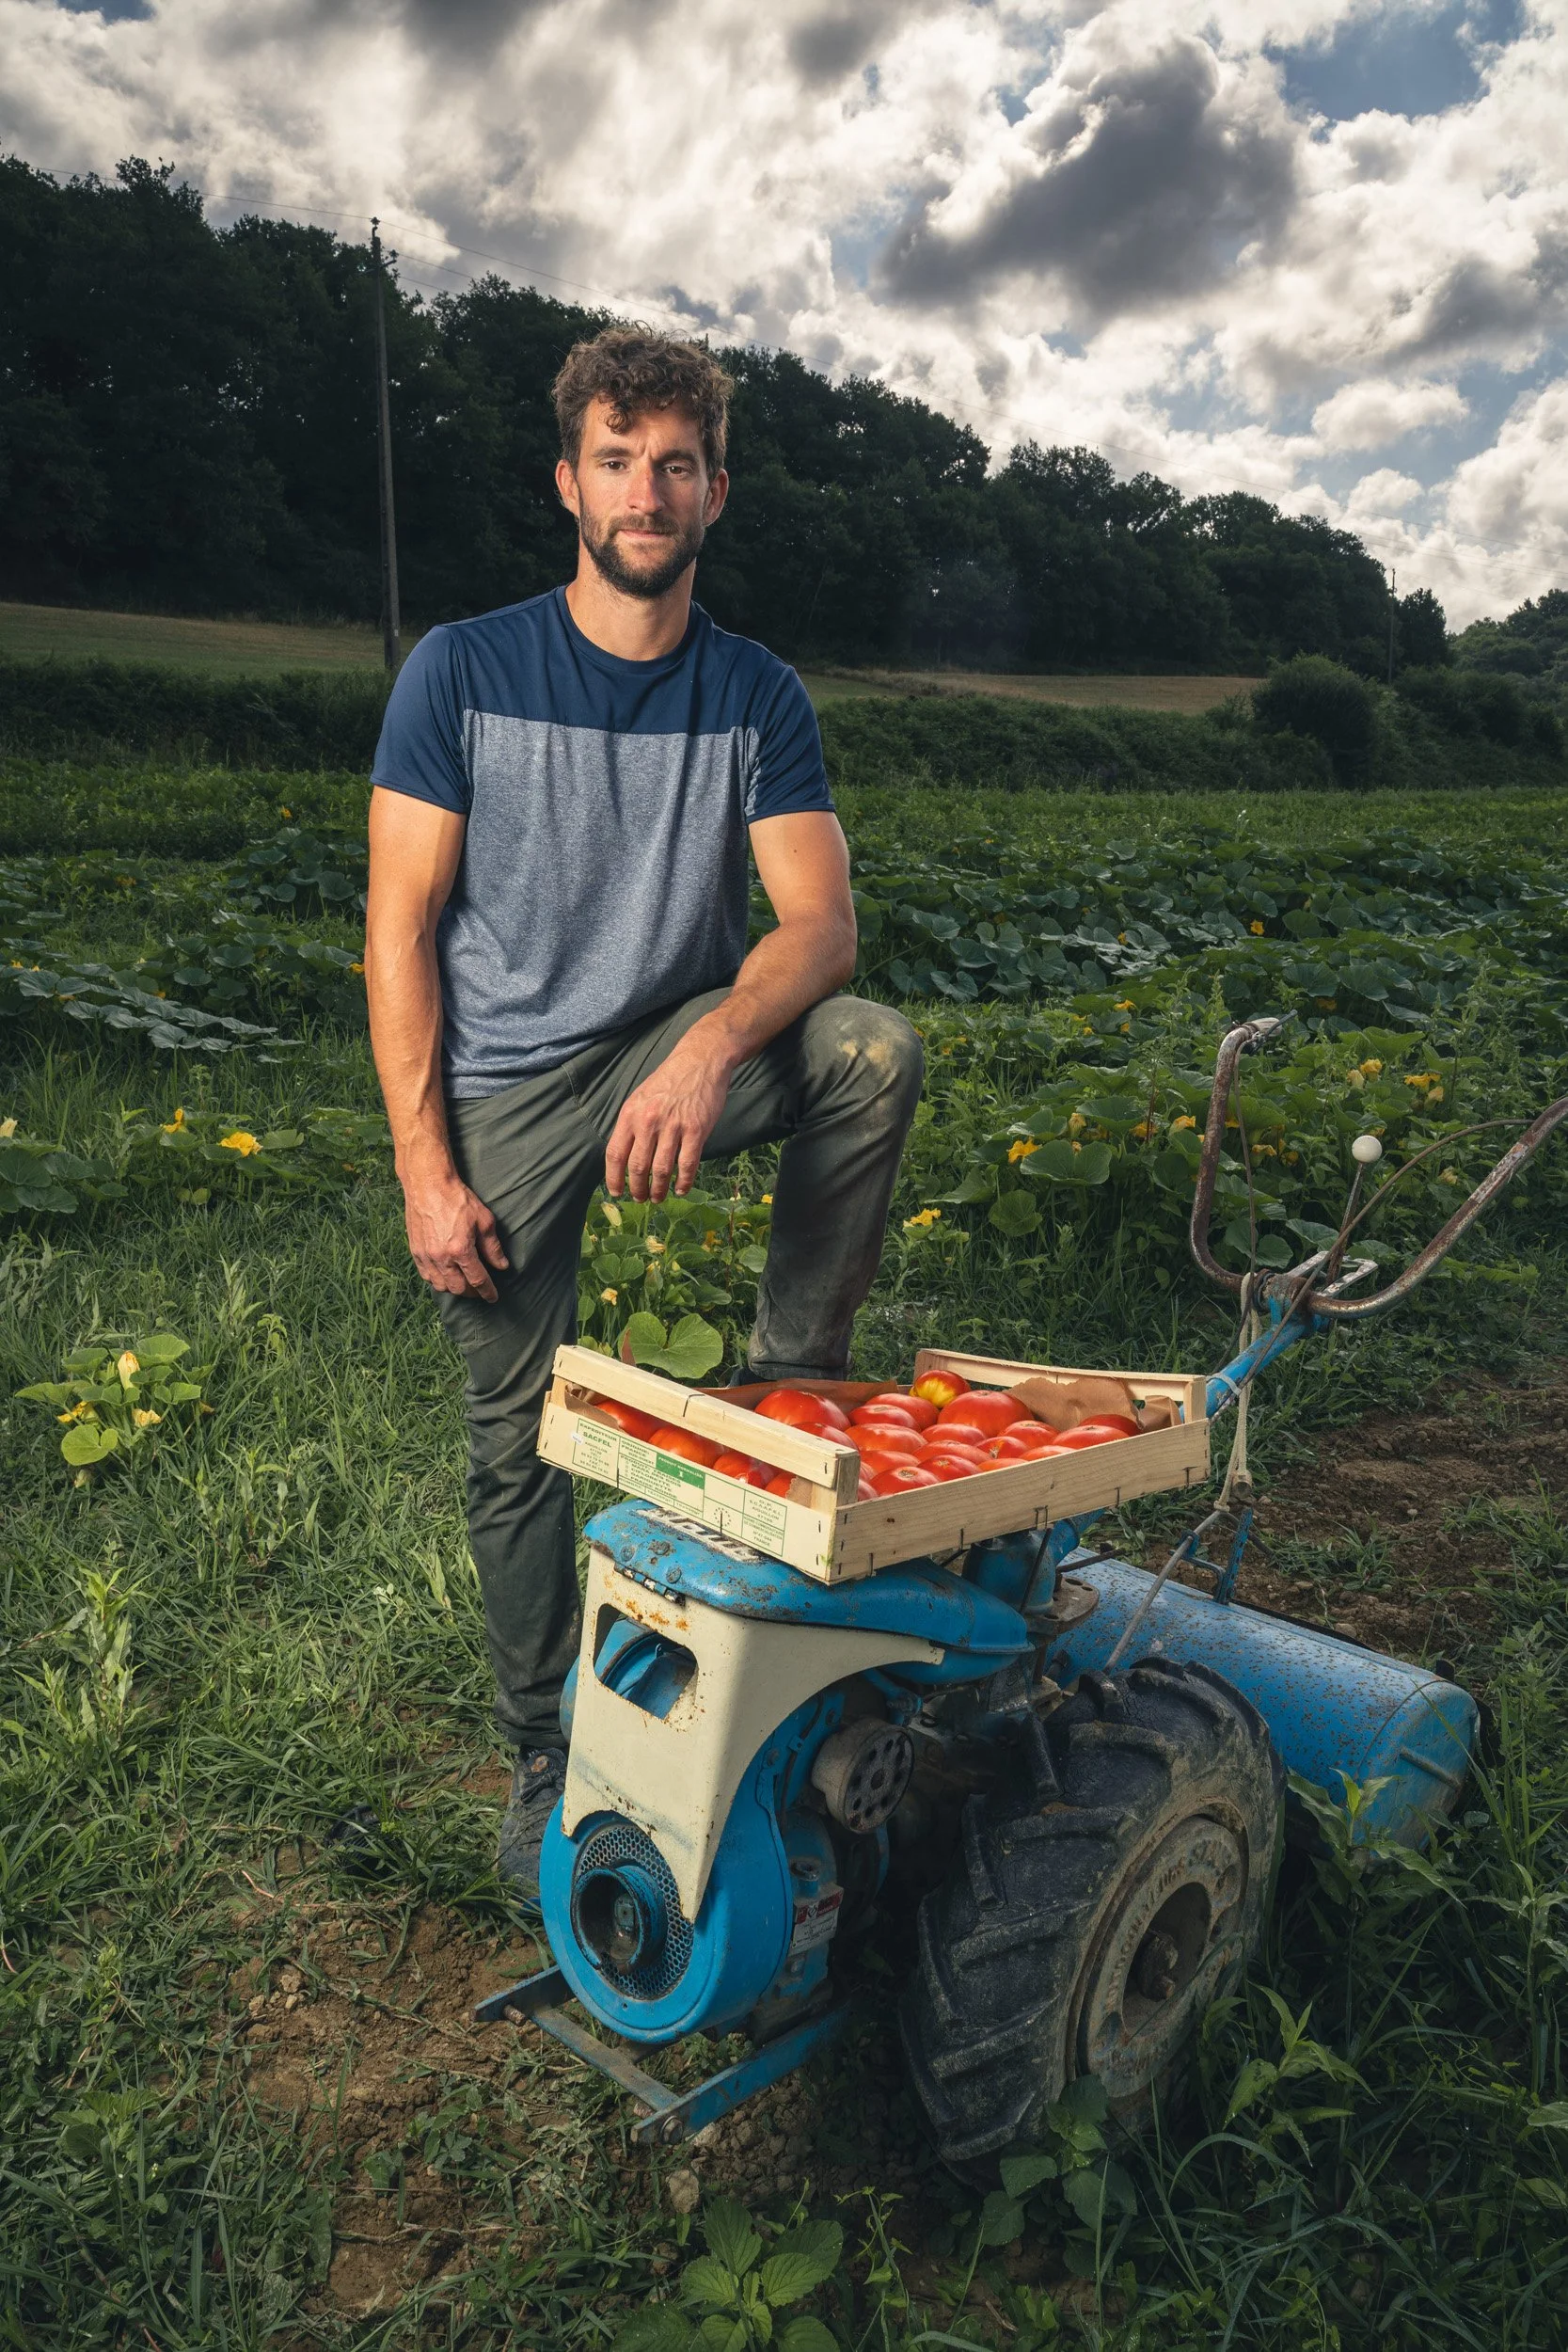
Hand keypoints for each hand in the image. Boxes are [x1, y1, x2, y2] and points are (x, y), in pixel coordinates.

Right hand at [402, 1164, 509, 1299]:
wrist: (428, 1184)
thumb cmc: (457, 1198)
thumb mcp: (484, 1220)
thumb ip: (493, 1247)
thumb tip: (502, 1266)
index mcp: (461, 1250)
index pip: (478, 1280)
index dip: (488, 1292)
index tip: (493, 1298)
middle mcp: (441, 1257)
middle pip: (458, 1288)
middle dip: (472, 1292)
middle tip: (480, 1289)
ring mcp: (426, 1256)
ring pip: (440, 1286)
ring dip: (454, 1288)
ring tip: (463, 1283)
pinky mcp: (415, 1251)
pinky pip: (426, 1276)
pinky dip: (437, 1281)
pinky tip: (445, 1276)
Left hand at [606, 1030, 734, 1200]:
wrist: (699, 1061)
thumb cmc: (668, 1081)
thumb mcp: (640, 1097)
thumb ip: (632, 1124)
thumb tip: (624, 1156)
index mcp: (630, 1114)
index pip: (615, 1153)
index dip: (614, 1177)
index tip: (616, 1192)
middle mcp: (648, 1122)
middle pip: (637, 1167)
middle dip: (637, 1189)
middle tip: (640, 1198)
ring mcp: (673, 1127)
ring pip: (661, 1170)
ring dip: (659, 1190)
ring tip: (658, 1198)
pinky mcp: (695, 1130)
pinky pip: (687, 1164)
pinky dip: (683, 1182)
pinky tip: (681, 1189)